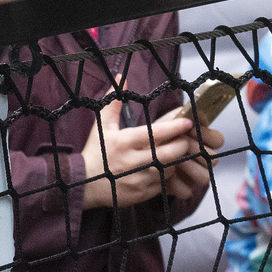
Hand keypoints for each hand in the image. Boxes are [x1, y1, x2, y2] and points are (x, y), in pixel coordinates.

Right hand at [80, 93, 222, 208]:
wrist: (83, 185)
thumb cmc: (96, 151)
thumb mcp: (102, 126)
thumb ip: (114, 103)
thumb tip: (121, 77)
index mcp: (124, 142)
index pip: (156, 133)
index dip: (176, 128)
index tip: (188, 122)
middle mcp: (133, 161)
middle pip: (170, 153)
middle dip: (182, 145)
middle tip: (186, 139)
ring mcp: (138, 180)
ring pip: (170, 170)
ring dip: (177, 161)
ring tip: (176, 153)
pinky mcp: (142, 194)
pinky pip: (164, 185)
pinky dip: (169, 176)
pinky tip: (167, 169)